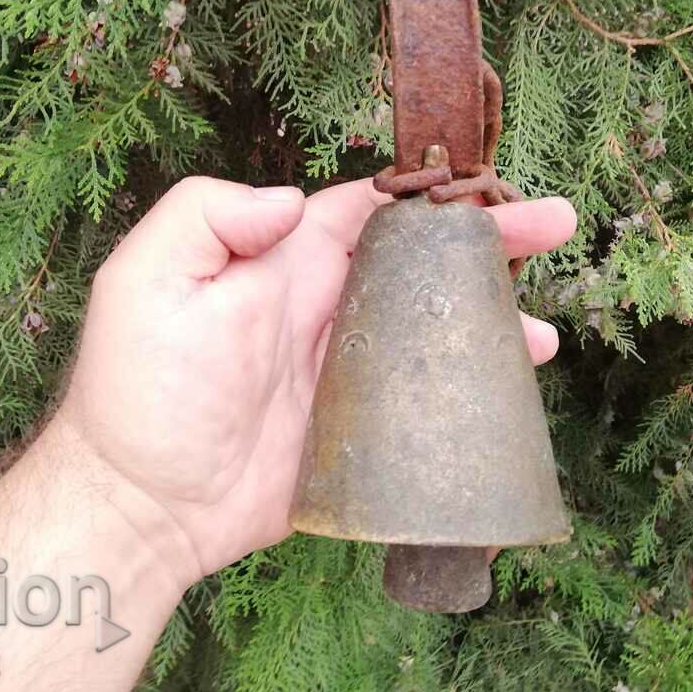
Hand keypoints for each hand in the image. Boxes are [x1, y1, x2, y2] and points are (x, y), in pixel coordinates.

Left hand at [58, 177, 576, 586]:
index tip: (488, 185)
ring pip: (440, 333)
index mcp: (290, 262)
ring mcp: (352, 373)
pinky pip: (430, 405)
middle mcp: (330, 308)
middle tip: (554, 225)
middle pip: (427, 263)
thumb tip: (290, 200)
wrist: (142, 506)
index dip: (432, 192)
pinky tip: (509, 397)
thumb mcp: (146, 279)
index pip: (375, 210)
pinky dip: (474, 396)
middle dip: (492, 242)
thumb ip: (208, 216)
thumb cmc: (138, 391)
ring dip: (494, 323)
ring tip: (543, 334)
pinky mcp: (365, 433)